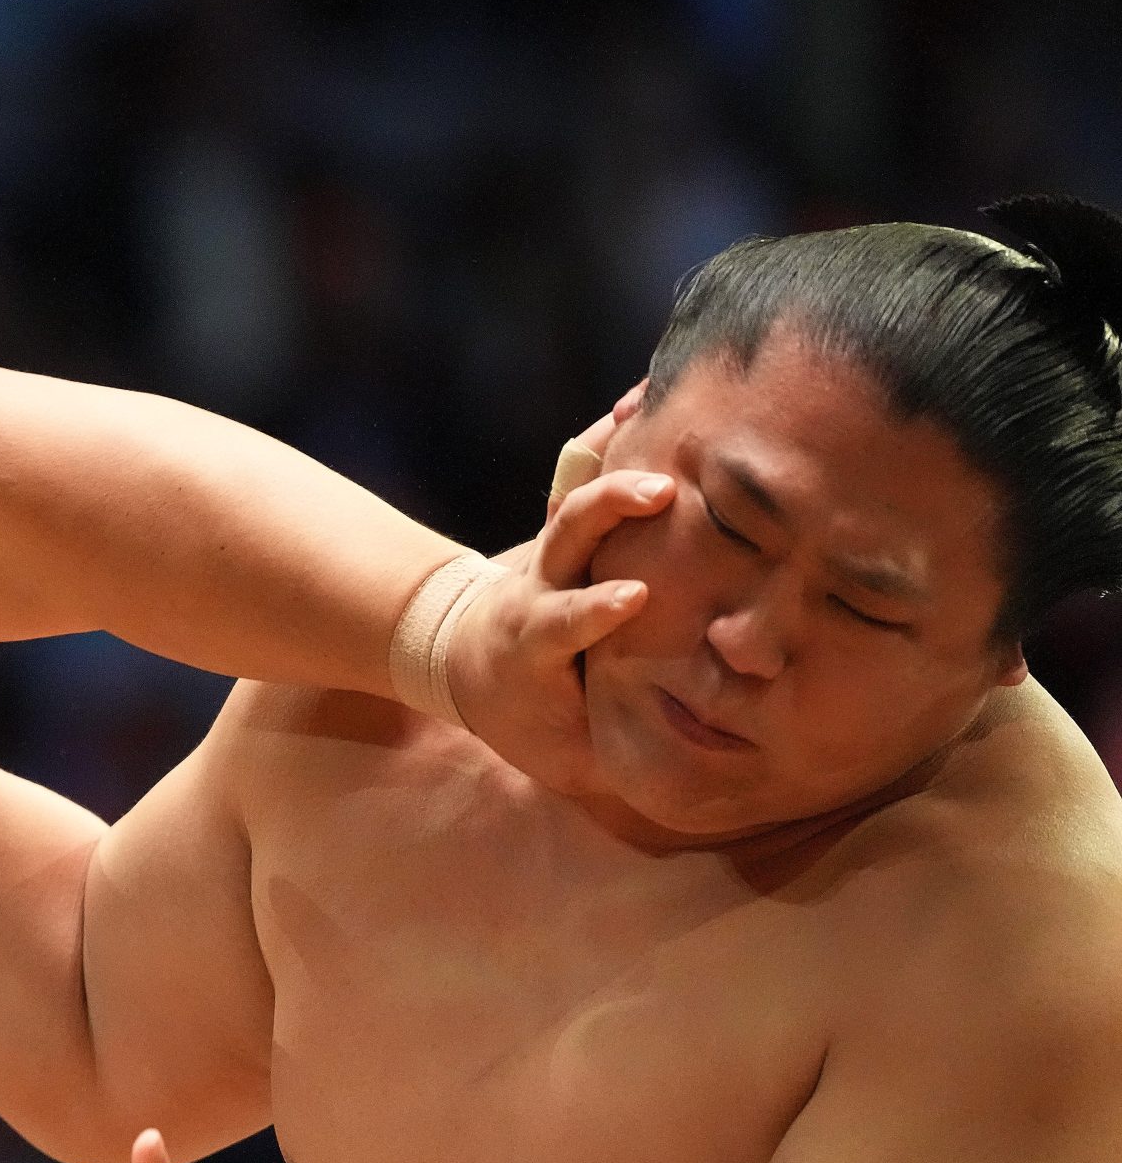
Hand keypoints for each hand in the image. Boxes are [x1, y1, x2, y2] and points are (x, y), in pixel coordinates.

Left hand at [448, 386, 671, 794]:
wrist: (465, 664)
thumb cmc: (527, 719)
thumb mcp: (563, 754)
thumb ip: (618, 755)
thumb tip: (696, 773)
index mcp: (531, 644)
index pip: (558, 624)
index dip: (589, 612)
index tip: (629, 598)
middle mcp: (538, 586)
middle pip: (564, 540)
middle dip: (605, 512)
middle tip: (657, 491)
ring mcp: (549, 552)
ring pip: (575, 498)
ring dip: (615, 461)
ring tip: (656, 411)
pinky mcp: (563, 530)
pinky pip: (584, 472)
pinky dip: (611, 433)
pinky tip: (649, 389)